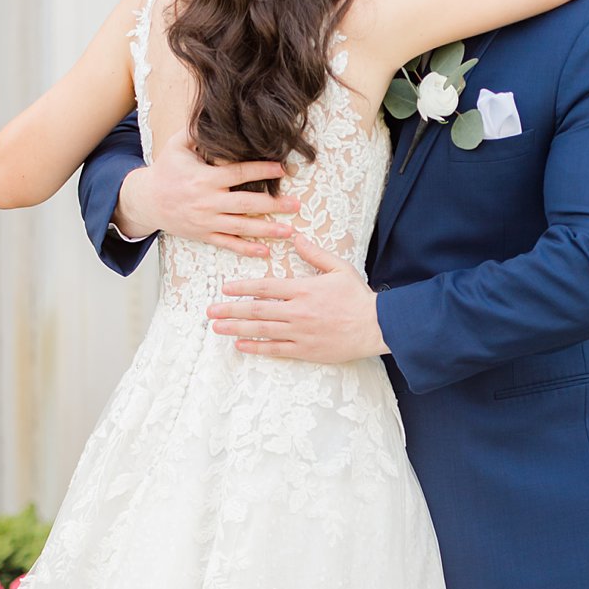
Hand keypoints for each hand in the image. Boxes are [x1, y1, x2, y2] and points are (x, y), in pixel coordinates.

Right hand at [115, 128, 300, 250]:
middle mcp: (208, 201)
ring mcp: (207, 221)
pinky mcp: (204, 235)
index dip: (262, 171)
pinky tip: (265, 251)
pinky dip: (247, 249)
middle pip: (246, 204)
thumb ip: (196, 131)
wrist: (146, 201)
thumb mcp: (177, 146)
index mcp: (204, 178)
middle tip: (296, 204)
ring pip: (241, 227)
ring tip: (290, 230)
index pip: (239, 174)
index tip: (283, 168)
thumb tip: (214, 112)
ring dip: (267, 229)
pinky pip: (228, 244)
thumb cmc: (165, 170)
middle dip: (273, 204)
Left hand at [206, 234, 386, 361]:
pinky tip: (241, 345)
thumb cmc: (358, 297)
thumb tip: (296, 238)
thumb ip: (315, 254)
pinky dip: (257, 347)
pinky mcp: (306, 350)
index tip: (225, 288)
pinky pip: (276, 350)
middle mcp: (297, 312)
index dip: (242, 287)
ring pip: (261, 330)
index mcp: (304, 289)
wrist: (377, 326)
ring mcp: (300, 333)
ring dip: (237, 329)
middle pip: (256, 310)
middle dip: (230, 310)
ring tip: (217, 328)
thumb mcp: (339, 268)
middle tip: (210, 312)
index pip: (265, 287)